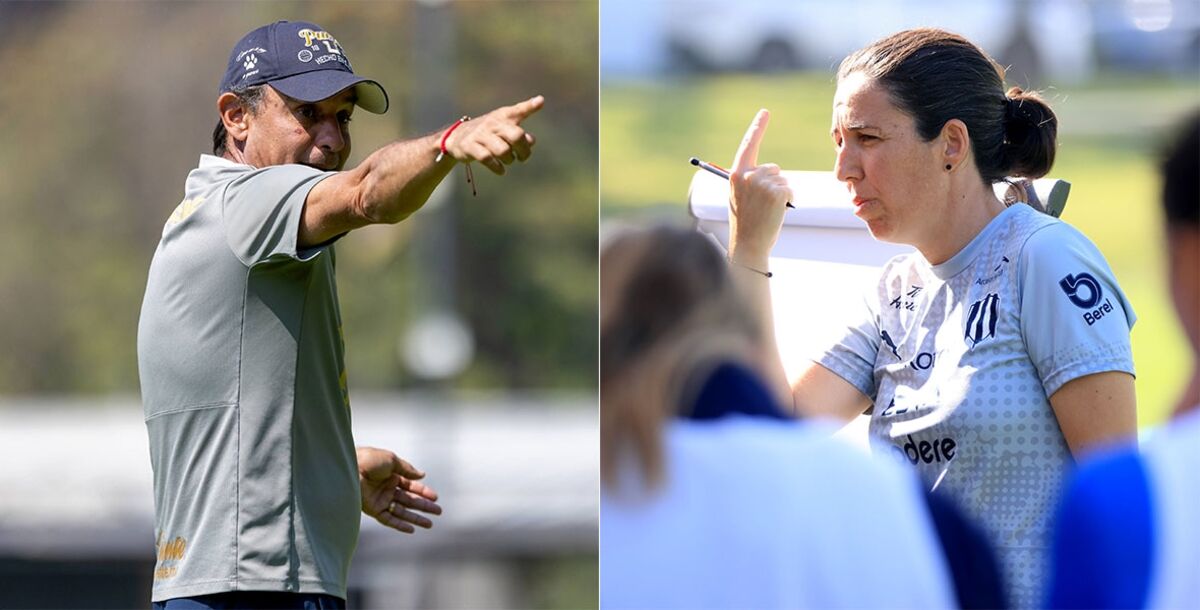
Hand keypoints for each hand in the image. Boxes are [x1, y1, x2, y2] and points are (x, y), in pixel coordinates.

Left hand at [357, 446, 441, 533]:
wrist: (349, 468)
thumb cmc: (368, 460)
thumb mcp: (391, 460)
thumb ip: (407, 469)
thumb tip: (422, 474)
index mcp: (391, 475)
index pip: (410, 486)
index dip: (423, 491)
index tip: (435, 497)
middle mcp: (387, 489)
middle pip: (409, 500)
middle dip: (424, 506)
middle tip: (439, 511)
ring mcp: (380, 500)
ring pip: (402, 511)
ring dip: (416, 518)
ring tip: (430, 524)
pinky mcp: (373, 509)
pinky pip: (389, 519)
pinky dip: (400, 524)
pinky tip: (412, 529)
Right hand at [444, 95, 542, 174]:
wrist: (456, 137)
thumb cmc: (487, 133)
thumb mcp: (503, 128)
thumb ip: (520, 134)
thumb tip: (532, 140)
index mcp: (502, 116)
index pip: (518, 110)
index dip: (530, 106)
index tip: (541, 101)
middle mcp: (493, 123)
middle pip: (516, 135)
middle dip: (523, 150)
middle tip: (522, 157)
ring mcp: (480, 134)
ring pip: (503, 150)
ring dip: (509, 159)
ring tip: (507, 161)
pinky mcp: (470, 146)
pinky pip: (487, 159)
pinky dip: (497, 168)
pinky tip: (501, 170)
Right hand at [728, 109, 791, 264]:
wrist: (749, 244)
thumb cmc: (743, 223)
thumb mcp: (738, 197)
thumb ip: (747, 180)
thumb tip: (770, 171)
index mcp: (736, 174)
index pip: (748, 145)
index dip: (757, 128)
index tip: (765, 112)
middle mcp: (748, 175)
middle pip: (773, 167)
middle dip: (773, 183)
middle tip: (762, 204)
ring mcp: (763, 184)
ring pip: (782, 180)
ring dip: (780, 193)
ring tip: (767, 210)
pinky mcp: (778, 193)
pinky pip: (789, 189)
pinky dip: (787, 200)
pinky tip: (776, 212)